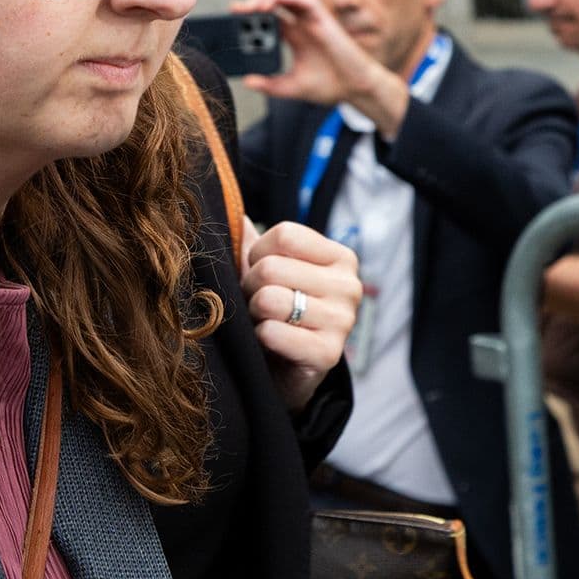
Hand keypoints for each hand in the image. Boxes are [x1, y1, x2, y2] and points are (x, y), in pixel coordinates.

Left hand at [231, 0, 409, 135]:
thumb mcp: (291, 87)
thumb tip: (247, 81)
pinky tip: (271, 3)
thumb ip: (270, 85)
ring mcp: (312, 19)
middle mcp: (301, 23)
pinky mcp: (323, 17)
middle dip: (254, 0)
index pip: (268, 15)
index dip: (250, 11)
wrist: (355, 89)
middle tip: (238, 10)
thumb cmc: (329, 85)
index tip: (233, 14)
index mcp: (293, 35)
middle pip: (275, 0)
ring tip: (252, 5)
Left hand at [240, 219, 361, 410]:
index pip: (284, 235)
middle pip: (271, 268)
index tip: (259, 273)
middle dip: (250, 287)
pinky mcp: (328, 354)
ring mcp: (343, 321)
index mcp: (340, 257)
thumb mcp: (268, 270)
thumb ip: (252, 239)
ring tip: (264, 322)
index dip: (257, 254)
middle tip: (257, 305)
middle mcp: (349, 286)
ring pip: (269, 300)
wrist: (284, 370)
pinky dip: (260, 337)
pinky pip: (273, 332)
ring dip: (254, 314)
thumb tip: (229, 207)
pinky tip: (269, 343)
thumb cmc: (274, 311)